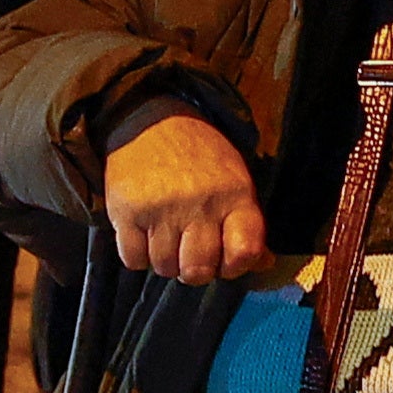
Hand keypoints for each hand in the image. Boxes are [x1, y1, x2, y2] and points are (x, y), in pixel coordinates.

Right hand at [100, 108, 264, 279]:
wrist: (151, 121)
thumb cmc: (199, 157)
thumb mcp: (233, 181)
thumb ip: (247, 225)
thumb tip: (265, 265)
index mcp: (234, 195)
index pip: (244, 252)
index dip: (234, 267)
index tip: (224, 259)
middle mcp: (200, 203)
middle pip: (198, 270)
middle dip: (193, 270)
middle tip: (188, 253)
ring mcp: (161, 208)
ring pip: (164, 268)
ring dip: (164, 260)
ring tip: (165, 236)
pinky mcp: (127, 211)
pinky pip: (133, 259)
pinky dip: (137, 255)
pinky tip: (143, 233)